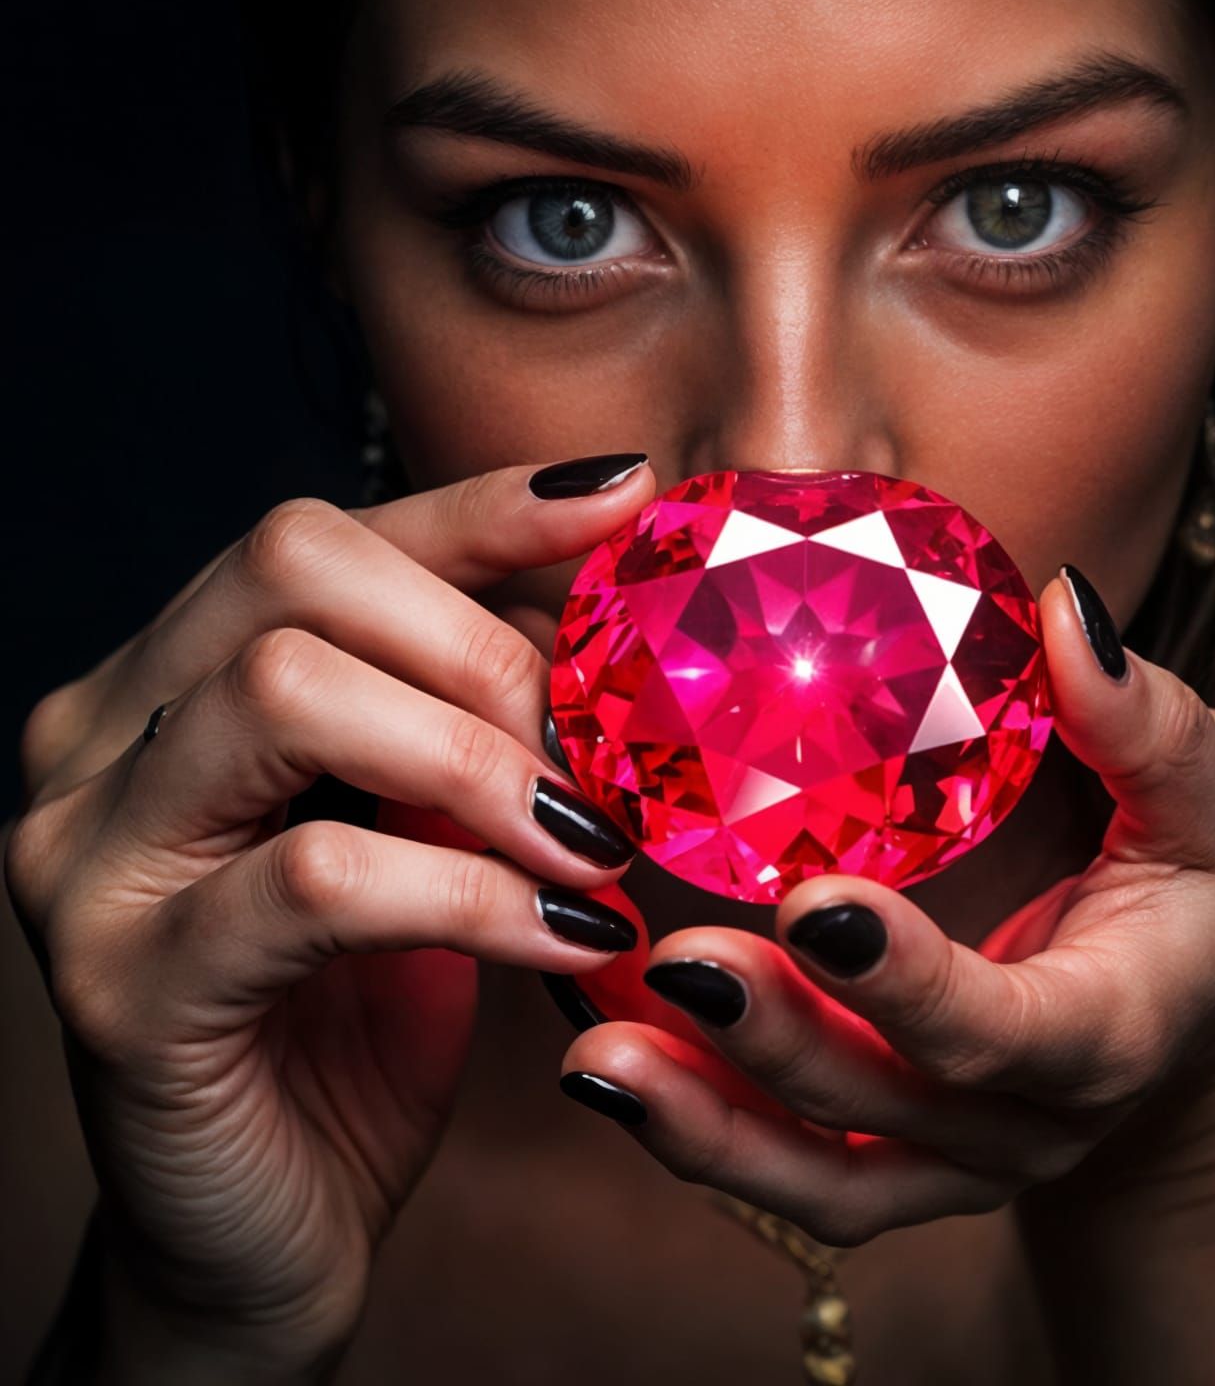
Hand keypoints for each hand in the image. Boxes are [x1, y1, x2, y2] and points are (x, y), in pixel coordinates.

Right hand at [4, 455, 651, 1376]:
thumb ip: (476, 720)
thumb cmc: (368, 1012)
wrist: (277, 1218)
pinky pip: (320, 877)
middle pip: (297, 569)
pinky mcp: (119, 980)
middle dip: (486, 646)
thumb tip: (613, 616)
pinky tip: (567, 939)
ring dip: (485, 762)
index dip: (484, 505)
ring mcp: (90, 852)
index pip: (331, 536)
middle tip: (597, 751)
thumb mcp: (434, 830)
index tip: (625, 495)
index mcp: (177, 679)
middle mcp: (106, 736)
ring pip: (292, 692)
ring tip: (591, 846)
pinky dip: (474, 895)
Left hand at [556, 565, 1214, 1247]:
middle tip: (670, 958)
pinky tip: (609, 1070)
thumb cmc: (1193, 887)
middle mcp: (1027, 1121)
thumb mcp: (1211, 798)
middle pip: (892, 1106)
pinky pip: (794, 1177)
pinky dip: (703, 1138)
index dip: (910, 984)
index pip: (1007, 1031)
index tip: (811, 904)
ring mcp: (955, 1159)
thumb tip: (1068, 609)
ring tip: (595, 1056)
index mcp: (1111, 1030)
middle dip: (780, 1044)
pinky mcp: (898, 1164)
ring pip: (824, 1176)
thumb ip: (1149, 724)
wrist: (1182, 1018)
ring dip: (708, 1123)